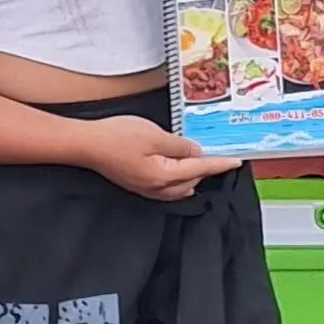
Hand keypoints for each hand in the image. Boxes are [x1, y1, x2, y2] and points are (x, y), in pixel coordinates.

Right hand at [82, 114, 239, 200]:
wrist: (86, 145)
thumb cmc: (116, 137)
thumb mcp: (154, 135)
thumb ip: (179, 146)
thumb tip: (195, 153)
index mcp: (164, 176)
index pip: (200, 170)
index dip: (219, 164)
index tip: (237, 161)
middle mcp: (157, 188)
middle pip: (191, 182)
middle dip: (207, 171)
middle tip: (219, 156)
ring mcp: (146, 188)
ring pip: (180, 188)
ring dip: (193, 177)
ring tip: (203, 163)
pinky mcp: (137, 184)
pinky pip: (167, 188)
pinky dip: (179, 180)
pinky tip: (179, 172)